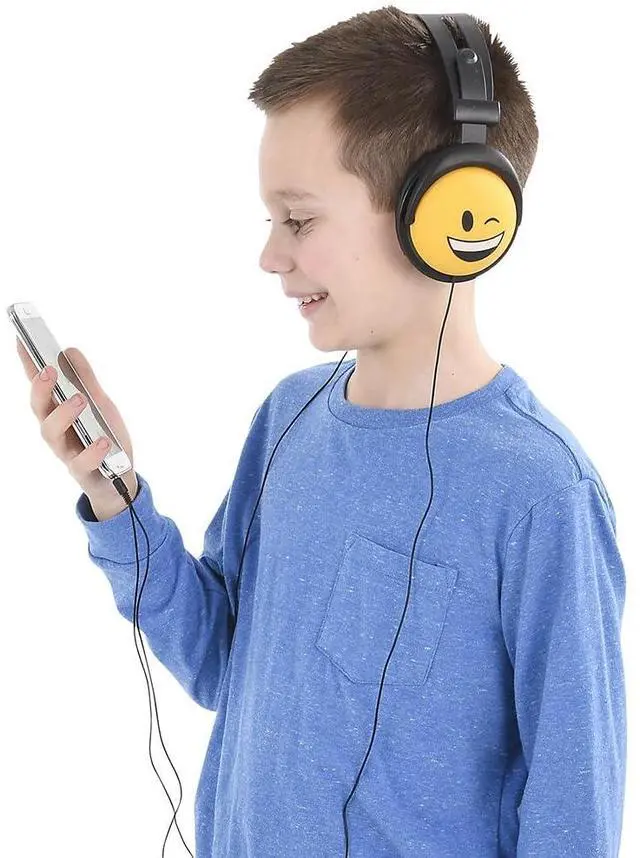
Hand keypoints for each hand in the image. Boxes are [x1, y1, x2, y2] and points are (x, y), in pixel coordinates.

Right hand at [16, 338, 137, 506]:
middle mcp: (57, 431)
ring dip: (64, 414)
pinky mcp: (83, 472)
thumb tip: (68, 350)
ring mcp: (67, 452)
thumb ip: (85, 380)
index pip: (40, 385)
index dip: (28, 363)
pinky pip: (82, 463)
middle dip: (40, 388)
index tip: (22, 339)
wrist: (118, 480)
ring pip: (52, 434)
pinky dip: (92, 451)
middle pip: (39, 408)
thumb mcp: (100, 404)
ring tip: (80, 399)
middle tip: (49, 370)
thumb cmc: (103, 438)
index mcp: (58, 412)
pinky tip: (103, 441)